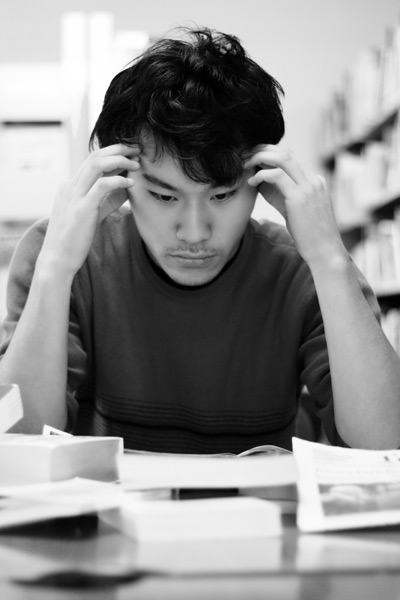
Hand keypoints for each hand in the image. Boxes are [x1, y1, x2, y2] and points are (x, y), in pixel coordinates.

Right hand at [38, 144, 139, 277]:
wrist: (57, 260)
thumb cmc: (74, 241)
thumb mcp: (92, 215)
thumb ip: (107, 202)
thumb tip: (125, 190)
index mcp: (70, 187)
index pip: (91, 159)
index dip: (113, 153)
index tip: (130, 154)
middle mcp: (70, 187)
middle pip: (95, 156)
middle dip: (118, 149)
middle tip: (137, 152)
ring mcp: (74, 196)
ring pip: (97, 164)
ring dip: (120, 160)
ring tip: (136, 166)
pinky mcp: (82, 209)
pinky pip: (102, 185)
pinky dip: (119, 180)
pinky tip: (131, 184)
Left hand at [245, 145, 345, 267]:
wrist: (325, 252)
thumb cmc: (309, 236)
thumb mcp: (293, 210)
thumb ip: (280, 194)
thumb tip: (260, 182)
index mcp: (314, 181)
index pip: (289, 158)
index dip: (268, 155)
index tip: (251, 160)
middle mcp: (313, 180)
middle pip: (285, 152)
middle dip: (262, 151)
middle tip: (244, 157)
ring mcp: (309, 186)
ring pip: (282, 158)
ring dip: (260, 158)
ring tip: (245, 165)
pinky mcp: (300, 196)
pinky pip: (277, 175)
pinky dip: (261, 175)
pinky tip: (251, 182)